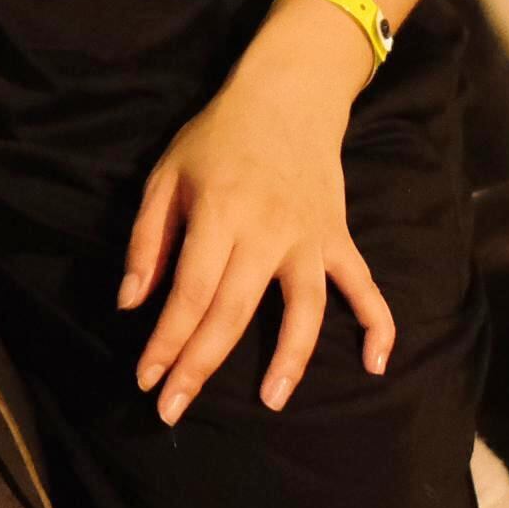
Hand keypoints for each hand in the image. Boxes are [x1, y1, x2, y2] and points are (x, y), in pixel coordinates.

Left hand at [120, 0, 390, 422]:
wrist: (288, 95)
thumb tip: (130, 304)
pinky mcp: (338, 238)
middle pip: (233, 311)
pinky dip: (378, 324)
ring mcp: (308, 237)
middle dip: (200, 366)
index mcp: (218, 213)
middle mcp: (266, 231)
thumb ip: (146, 240)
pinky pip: (363, 286)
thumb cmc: (217, 137)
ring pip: (304, 308)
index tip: (146, 379)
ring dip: (289, 358)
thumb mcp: (167, 174)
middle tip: (173, 412)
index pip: (189, 292)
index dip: (166, 341)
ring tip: (270, 402)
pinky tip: (377, 365)